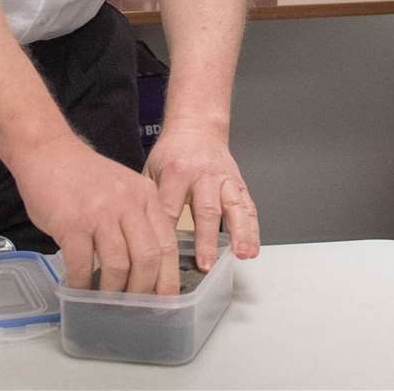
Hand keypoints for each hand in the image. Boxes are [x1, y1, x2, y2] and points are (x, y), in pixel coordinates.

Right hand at [9, 133, 179, 294]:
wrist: (49, 152)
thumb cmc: (84, 176)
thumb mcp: (124, 189)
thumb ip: (138, 219)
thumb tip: (146, 265)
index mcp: (146, 196)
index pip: (167, 244)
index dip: (168, 277)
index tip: (165, 300)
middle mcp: (129, 204)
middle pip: (148, 258)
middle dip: (143, 290)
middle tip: (134, 307)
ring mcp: (101, 213)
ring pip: (119, 266)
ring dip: (113, 291)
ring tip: (106, 301)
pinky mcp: (72, 223)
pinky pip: (82, 265)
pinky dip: (82, 284)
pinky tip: (78, 289)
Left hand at [144, 124, 260, 271]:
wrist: (197, 128)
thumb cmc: (173, 153)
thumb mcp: (152, 169)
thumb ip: (149, 201)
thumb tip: (140, 237)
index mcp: (177, 172)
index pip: (170, 208)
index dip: (166, 235)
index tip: (163, 259)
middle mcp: (204, 175)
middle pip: (207, 210)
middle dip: (207, 240)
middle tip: (206, 265)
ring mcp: (224, 180)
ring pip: (235, 207)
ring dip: (240, 233)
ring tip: (241, 255)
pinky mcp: (238, 184)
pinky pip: (248, 207)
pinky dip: (252, 229)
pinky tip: (252, 248)